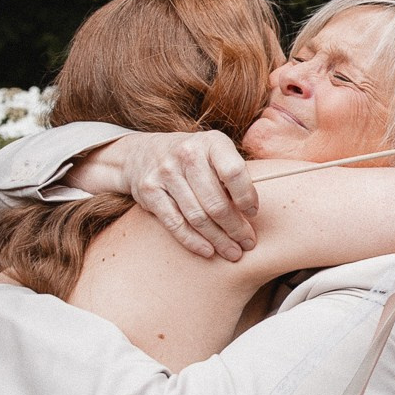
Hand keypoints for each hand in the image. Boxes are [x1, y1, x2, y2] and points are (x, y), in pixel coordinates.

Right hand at [118, 131, 257, 260]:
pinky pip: (175, 223)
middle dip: (235, 228)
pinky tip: (208, 251)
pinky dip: (193, 241)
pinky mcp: (149, 191)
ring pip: (197, 216)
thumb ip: (232, 174)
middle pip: (216, 201)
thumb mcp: (215, 152)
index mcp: (212, 142)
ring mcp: (166, 172)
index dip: (247, 197)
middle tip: (248, 243)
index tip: (253, 214)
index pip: (234, 172)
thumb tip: (251, 212)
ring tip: (232, 252)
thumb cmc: (192, 158)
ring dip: (218, 239)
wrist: (141, 153)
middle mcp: (187, 154)